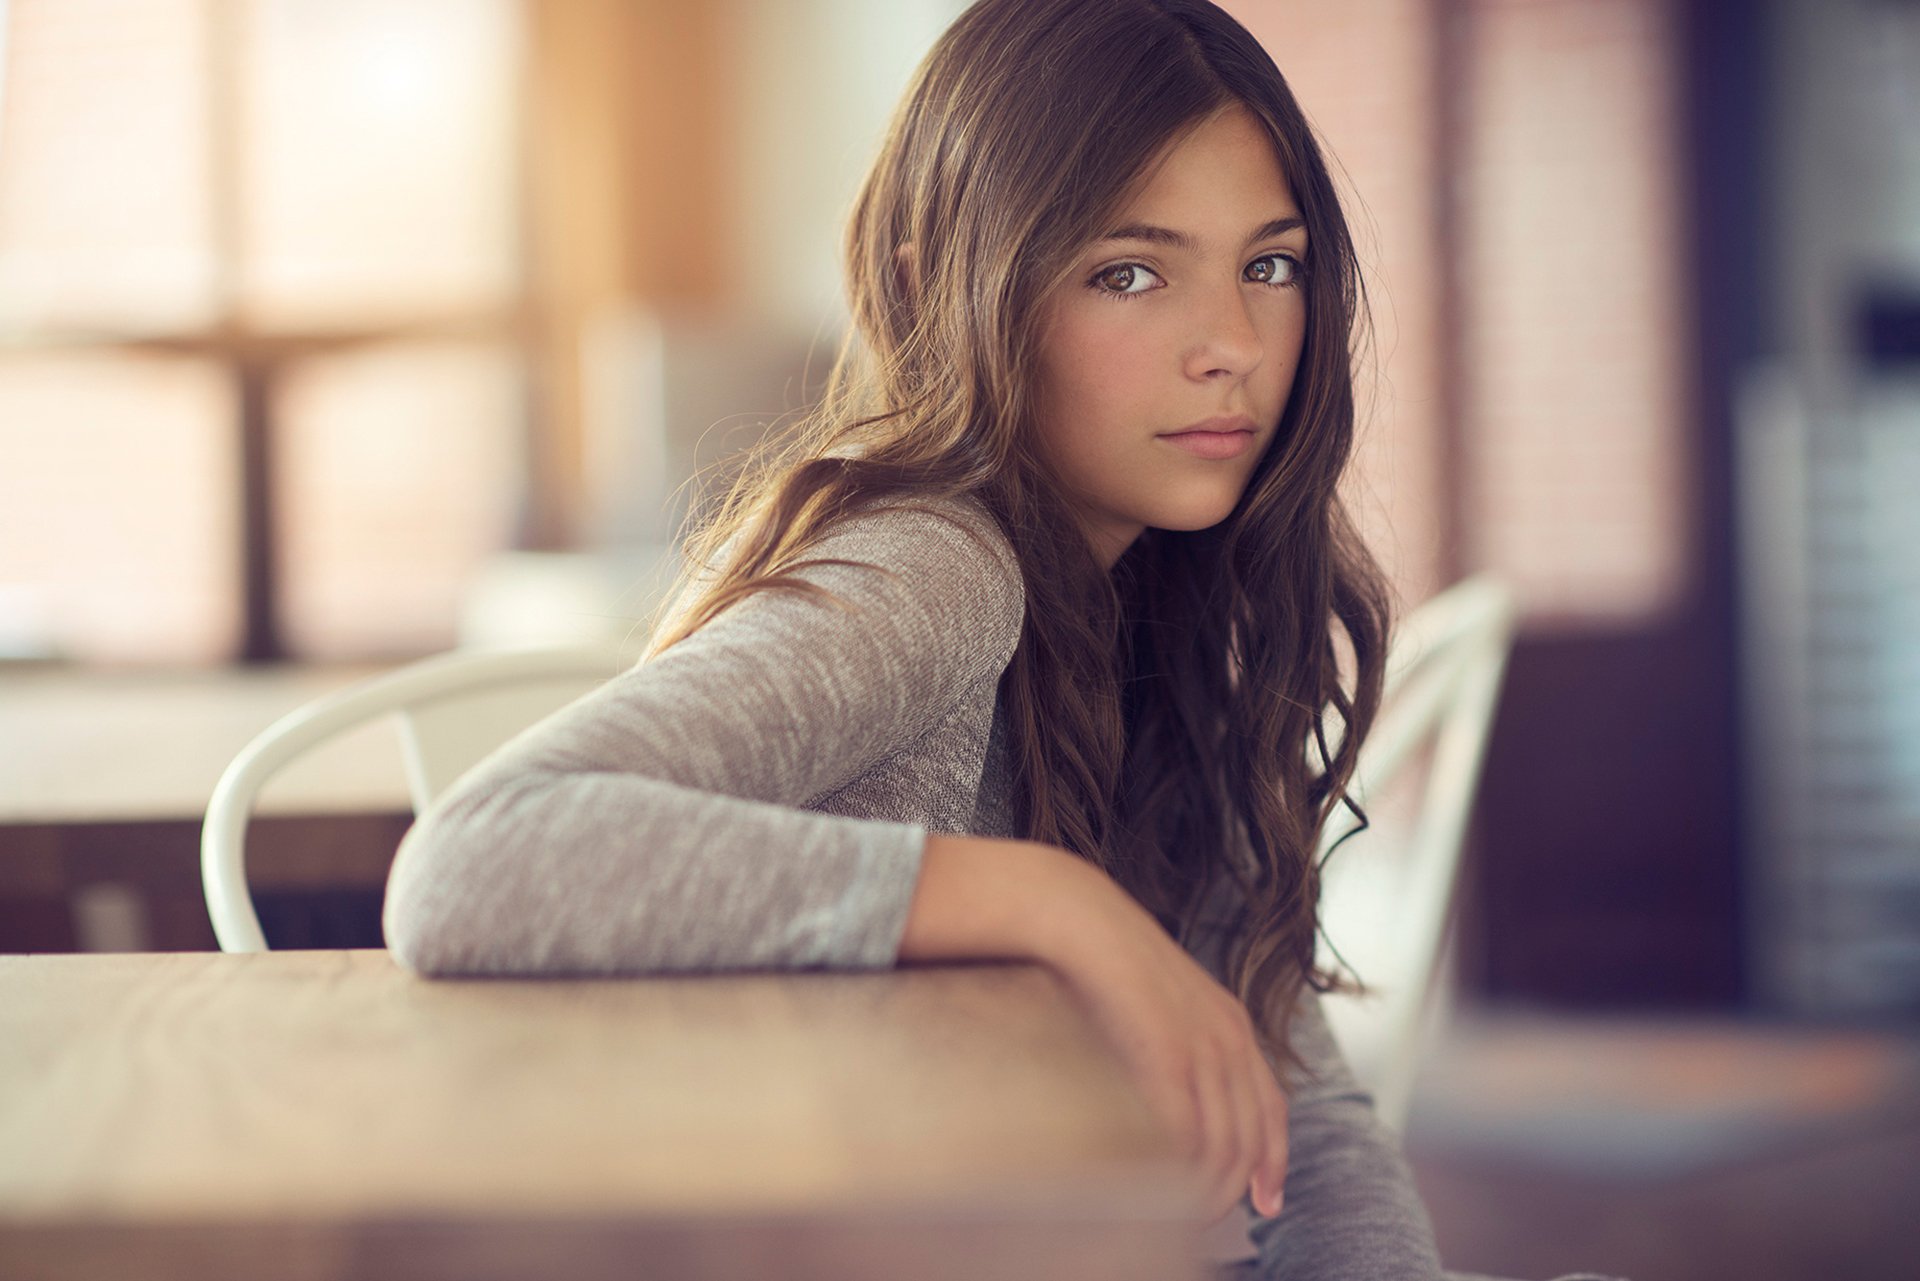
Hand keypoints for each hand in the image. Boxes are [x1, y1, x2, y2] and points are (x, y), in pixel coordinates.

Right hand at [1033, 853, 1288, 1225]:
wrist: (1081, 919)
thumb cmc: (1106, 960)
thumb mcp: (1164, 1000)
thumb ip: (1181, 1040)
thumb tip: (1175, 1090)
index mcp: (1233, 1023)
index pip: (1272, 1107)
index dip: (1274, 1160)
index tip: (1267, 1200)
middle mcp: (1229, 1036)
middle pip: (1250, 1136)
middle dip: (1236, 1187)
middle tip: (1211, 1222)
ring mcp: (1201, 1045)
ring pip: (1222, 1143)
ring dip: (1207, 1190)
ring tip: (1185, 1217)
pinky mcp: (1168, 1054)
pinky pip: (1187, 1131)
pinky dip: (1180, 1170)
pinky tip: (1164, 1188)